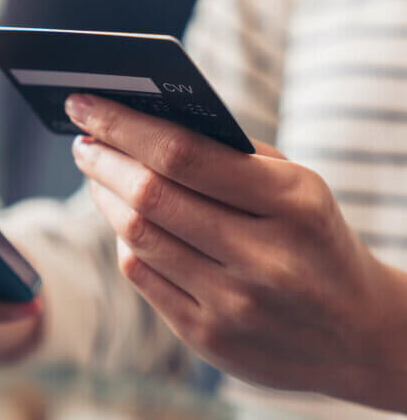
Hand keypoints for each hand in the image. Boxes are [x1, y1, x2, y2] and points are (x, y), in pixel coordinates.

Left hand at [66, 93, 406, 411]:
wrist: (358, 332)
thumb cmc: (313, 239)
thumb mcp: (296, 186)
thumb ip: (228, 155)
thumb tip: (140, 125)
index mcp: (291, 202)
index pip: (183, 153)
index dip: (123, 125)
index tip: (85, 103)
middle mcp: (263, 257)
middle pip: (150, 195)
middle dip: (103, 159)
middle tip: (83, 140)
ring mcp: (234, 304)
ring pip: (137, 236)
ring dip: (104, 197)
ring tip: (96, 173)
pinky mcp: (209, 337)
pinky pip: (142, 276)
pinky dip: (125, 241)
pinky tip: (124, 222)